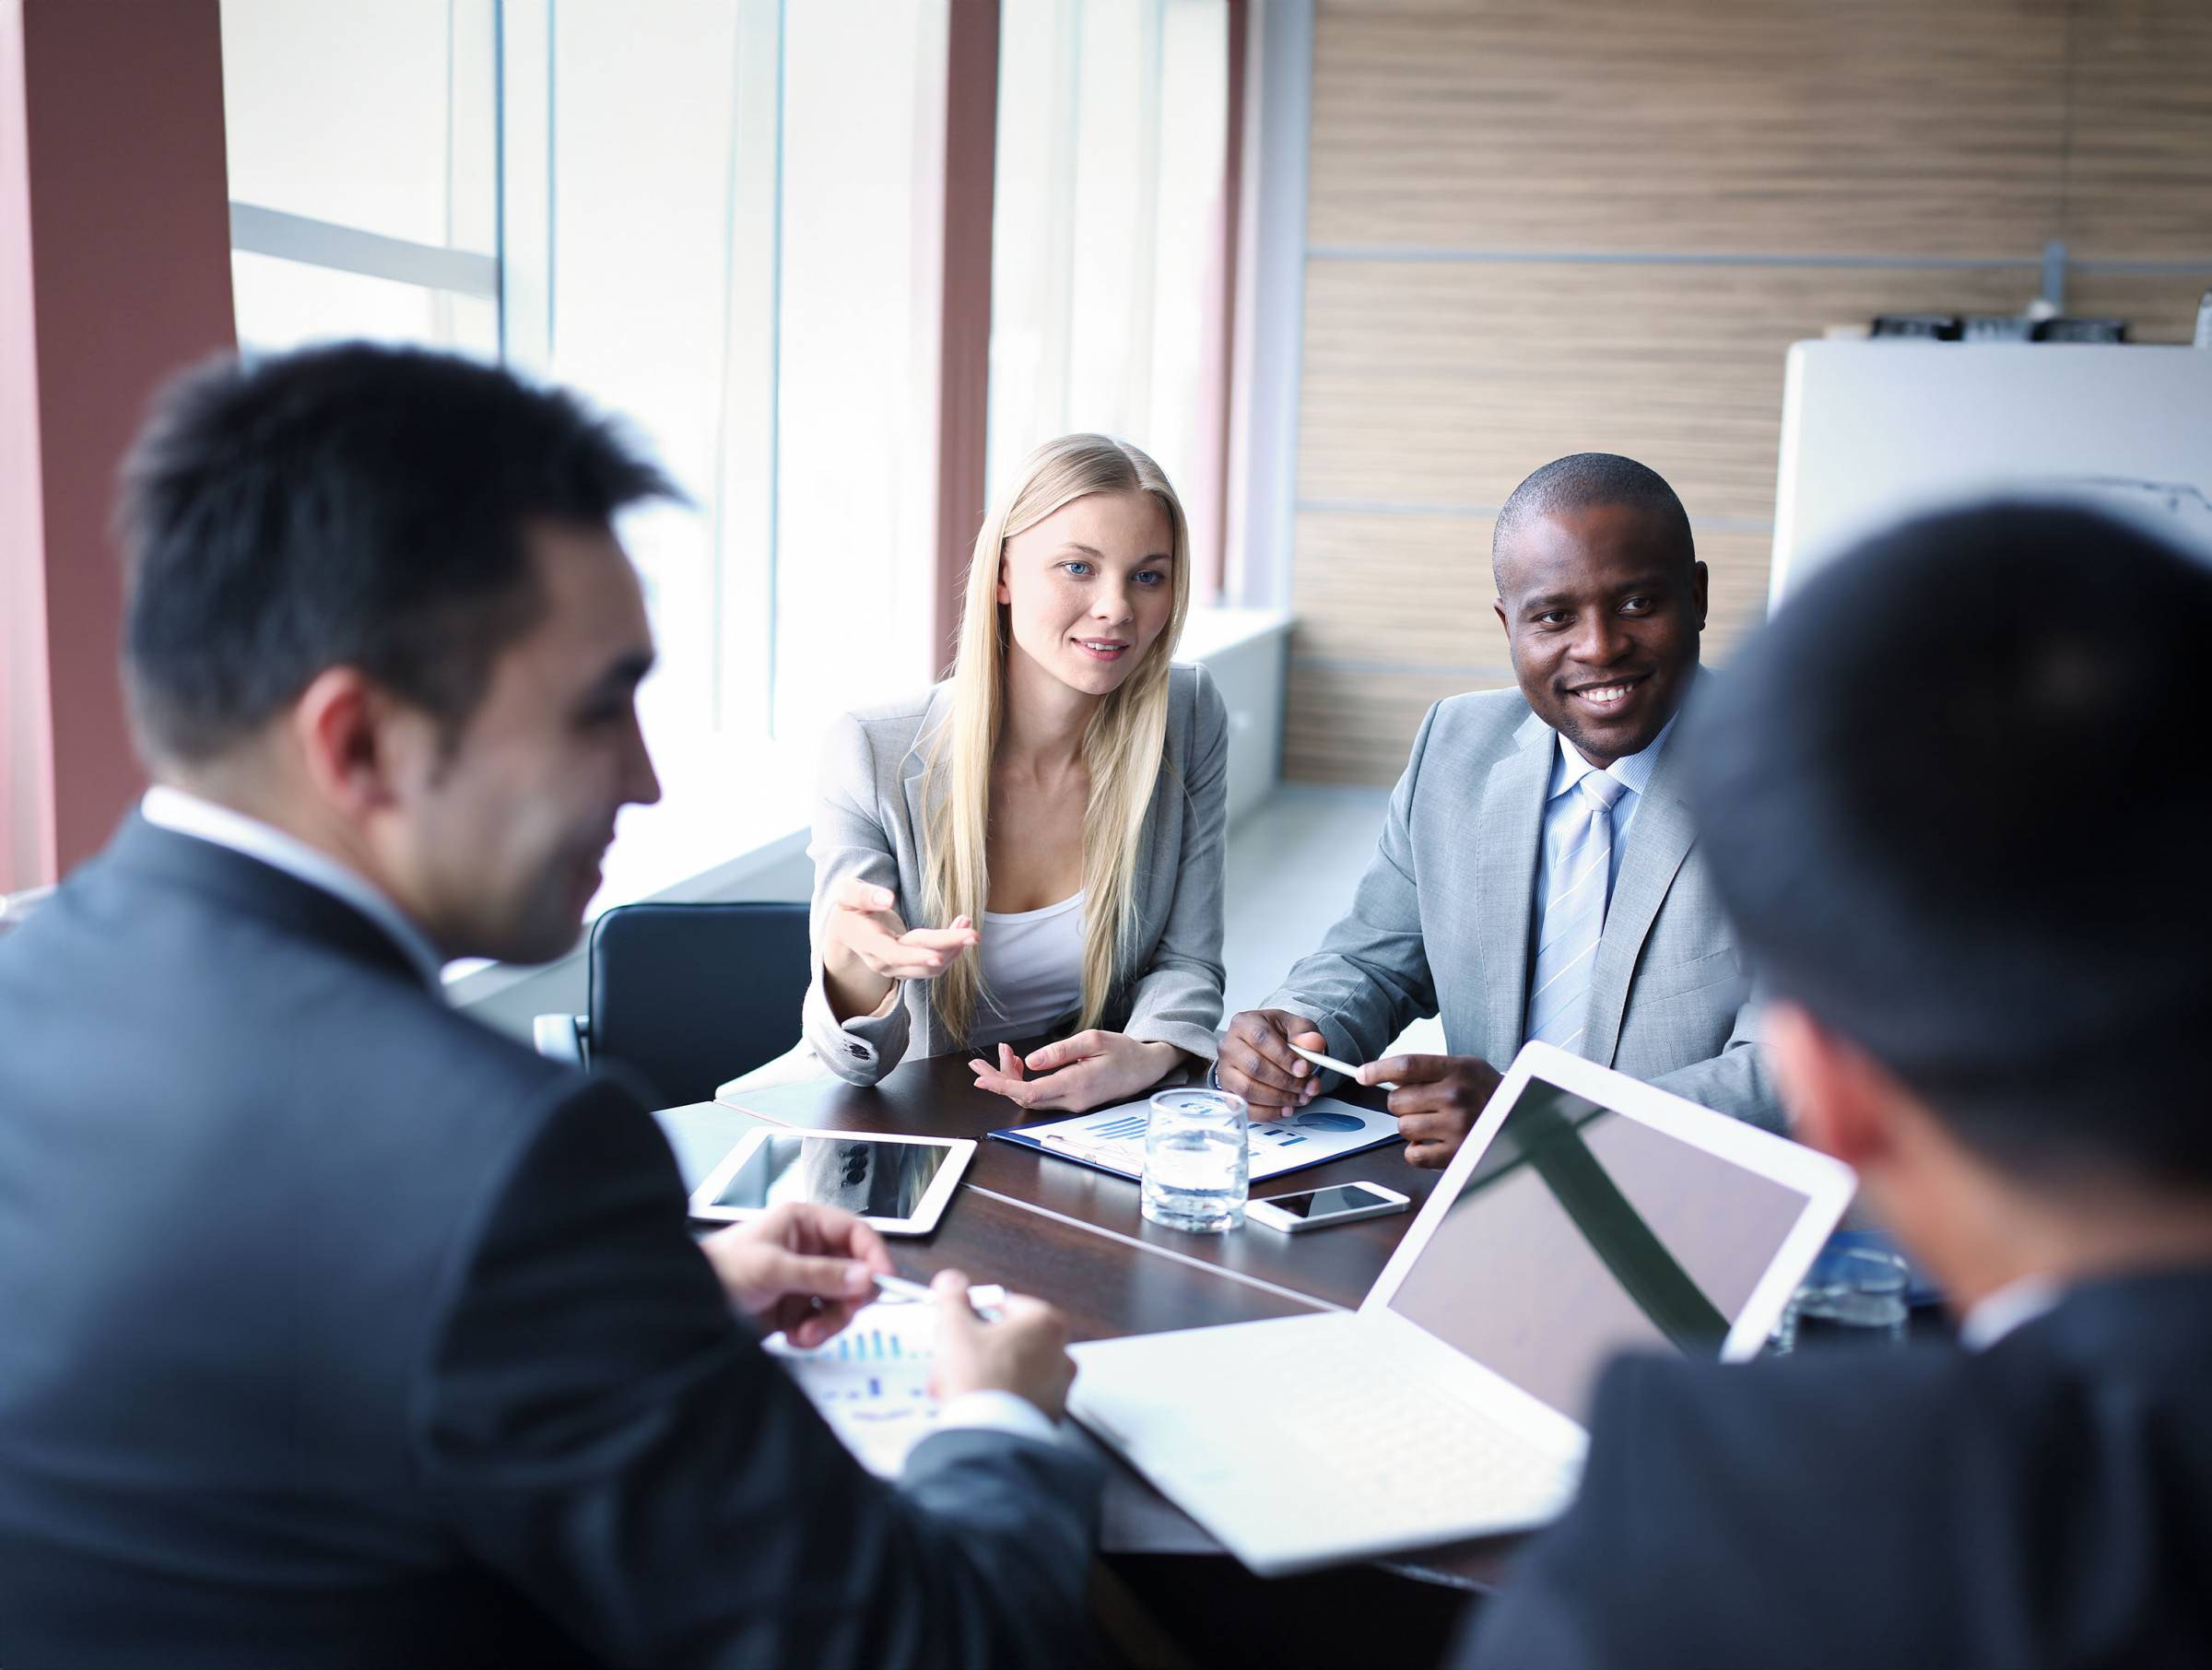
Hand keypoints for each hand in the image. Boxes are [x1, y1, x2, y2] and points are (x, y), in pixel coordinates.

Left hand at [700, 1201, 896, 1348]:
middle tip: (839, 1315)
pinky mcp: (798, 1309)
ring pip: (843, 1302)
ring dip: (830, 1323)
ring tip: (804, 1333)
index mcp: (805, 1224)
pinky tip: (794, 1336)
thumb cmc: (718, 1271)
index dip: (874, 1256)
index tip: (883, 1282)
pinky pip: (826, 1322)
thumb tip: (864, 1278)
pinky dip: (815, 1334)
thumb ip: (820, 1274)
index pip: (856, 1233)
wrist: (686, 1308)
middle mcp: (810, 1250)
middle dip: (847, 1300)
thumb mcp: (772, 1268)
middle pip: (856, 1272)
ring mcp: (805, 1281)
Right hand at [824, 877, 976, 983]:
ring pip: (930, 968)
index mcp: (866, 941)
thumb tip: (887, 898)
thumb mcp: (847, 892)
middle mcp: (881, 961)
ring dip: (953, 948)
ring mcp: (895, 967)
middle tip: (974, 935)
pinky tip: (960, 930)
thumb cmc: (849, 906)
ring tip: (967, 924)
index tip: (938, 955)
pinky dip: (950, 950)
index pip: (893, 954)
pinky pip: (933, 965)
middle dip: (948, 948)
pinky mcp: (908, 967)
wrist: (846, 929)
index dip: (916, 957)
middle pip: (919, 961)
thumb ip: (863, 894)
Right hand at [929, 1269, 1075, 1420]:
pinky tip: (974, 1401)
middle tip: (954, 1356)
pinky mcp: (1050, 1413)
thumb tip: (952, 1282)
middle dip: (976, 1348)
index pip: (1006, 1304)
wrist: (991, 1434)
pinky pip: (1020, 1395)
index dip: (975, 1313)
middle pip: (1009, 1338)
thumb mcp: (955, 1328)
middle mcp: (1060, 1351)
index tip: (961, 1322)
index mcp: (1045, 1322)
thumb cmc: (981, 1381)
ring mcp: (1058, 1384)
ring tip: (957, 1383)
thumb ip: (952, 1297)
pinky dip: (999, 1395)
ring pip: (1013, 1368)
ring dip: (985, 1372)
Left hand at [967, 1031, 1181, 1113]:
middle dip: (999, 1079)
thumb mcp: (1094, 1040)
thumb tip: (1031, 1061)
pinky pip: (1042, 1094)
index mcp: (1077, 1084)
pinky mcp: (1072, 1101)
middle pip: (1024, 1096)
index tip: (981, 1078)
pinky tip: (1019, 1063)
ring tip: (1001, 1053)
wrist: (1146, 1069)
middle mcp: (1072, 1100)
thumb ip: (1061, 1051)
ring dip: (1011, 1078)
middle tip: (977, 1062)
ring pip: (1031, 1096)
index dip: (1002, 1085)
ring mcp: (1072, 1103)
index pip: (1030, 1091)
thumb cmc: (1124, 1051)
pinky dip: (1025, 1080)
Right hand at [1215, 1008, 1328, 1117]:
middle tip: (1306, 1086)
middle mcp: (1229, 1046)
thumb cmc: (1277, 1035)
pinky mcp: (1228, 1091)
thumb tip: (1314, 1043)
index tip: (1304, 1069)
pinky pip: (1244, 1108)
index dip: (1284, 1057)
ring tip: (1300, 1097)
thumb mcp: (1295, 1026)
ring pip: (1248, 1090)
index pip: (1262, 1039)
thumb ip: (1306, 1033)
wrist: (1266, 1045)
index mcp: (1245, 1024)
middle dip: (1286, 1081)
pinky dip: (1268, 1112)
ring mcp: (1225, 1070)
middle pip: (1254, 1068)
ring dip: (1279, 1098)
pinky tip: (1285, 1108)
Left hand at [1362, 1053, 1502, 1168]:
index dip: (1377, 1070)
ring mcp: (1456, 1126)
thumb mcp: (1465, 1067)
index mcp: (1457, 1070)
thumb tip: (1385, 1075)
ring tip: (1433, 1122)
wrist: (1521, 1116)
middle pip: (1397, 1100)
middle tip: (1422, 1104)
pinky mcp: (1456, 1153)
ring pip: (1403, 1127)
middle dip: (1402, 1103)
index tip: (1362, 1074)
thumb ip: (1428, 1069)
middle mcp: (1456, 1096)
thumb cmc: (1487, 1091)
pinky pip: (1413, 1155)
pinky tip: (1432, 1142)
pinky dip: (1417, 1151)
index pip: (1405, 1066)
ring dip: (1411, 1126)